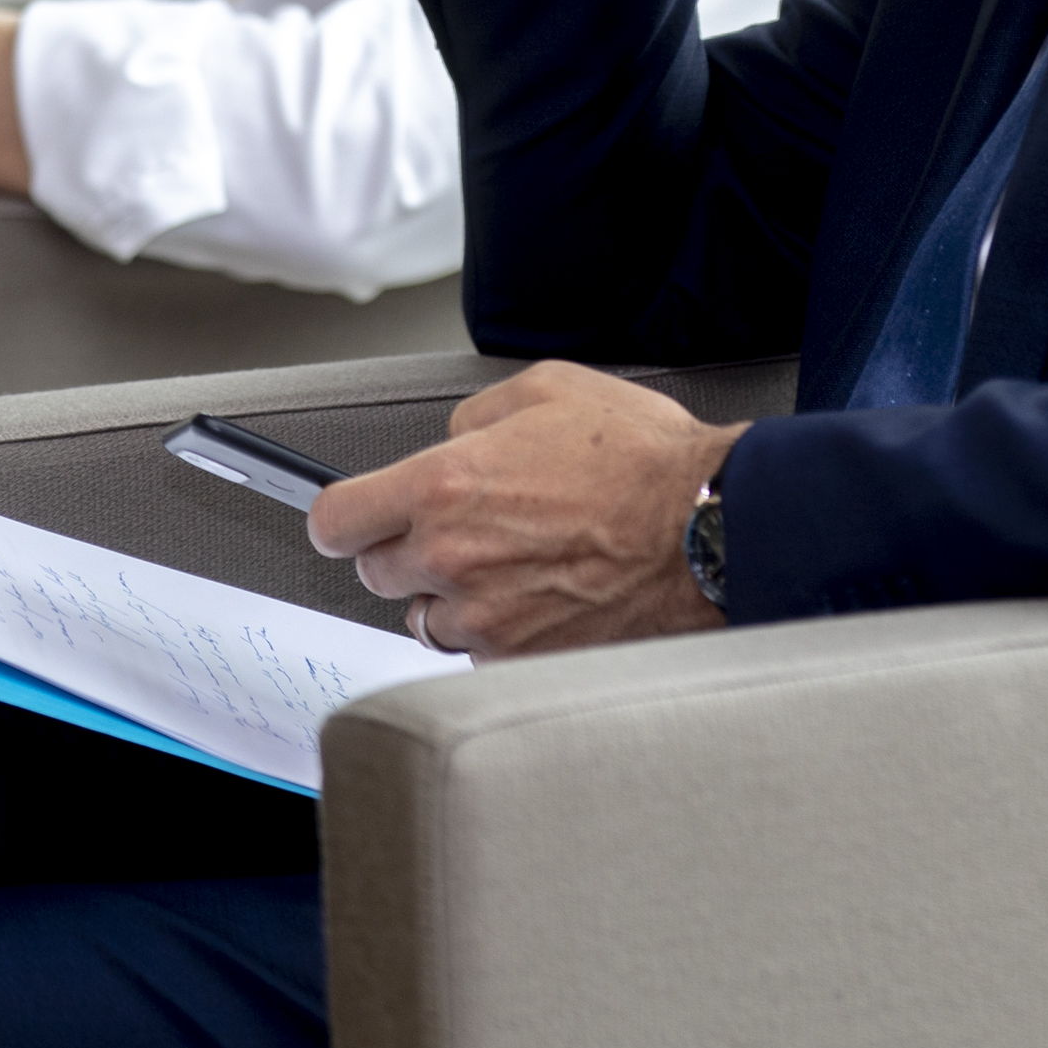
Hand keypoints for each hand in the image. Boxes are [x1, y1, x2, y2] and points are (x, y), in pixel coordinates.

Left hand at [306, 360, 743, 657]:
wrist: (710, 527)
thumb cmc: (646, 461)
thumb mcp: (550, 389)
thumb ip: (478, 415)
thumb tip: (456, 438)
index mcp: (445, 486)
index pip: (337, 520)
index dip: (342, 517)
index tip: (352, 518)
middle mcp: (453, 557)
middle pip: (375, 574)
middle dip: (406, 551)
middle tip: (458, 531)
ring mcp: (486, 616)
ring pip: (425, 620)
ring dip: (450, 596)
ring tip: (507, 567)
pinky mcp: (523, 657)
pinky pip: (480, 652)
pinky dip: (498, 631)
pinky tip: (540, 598)